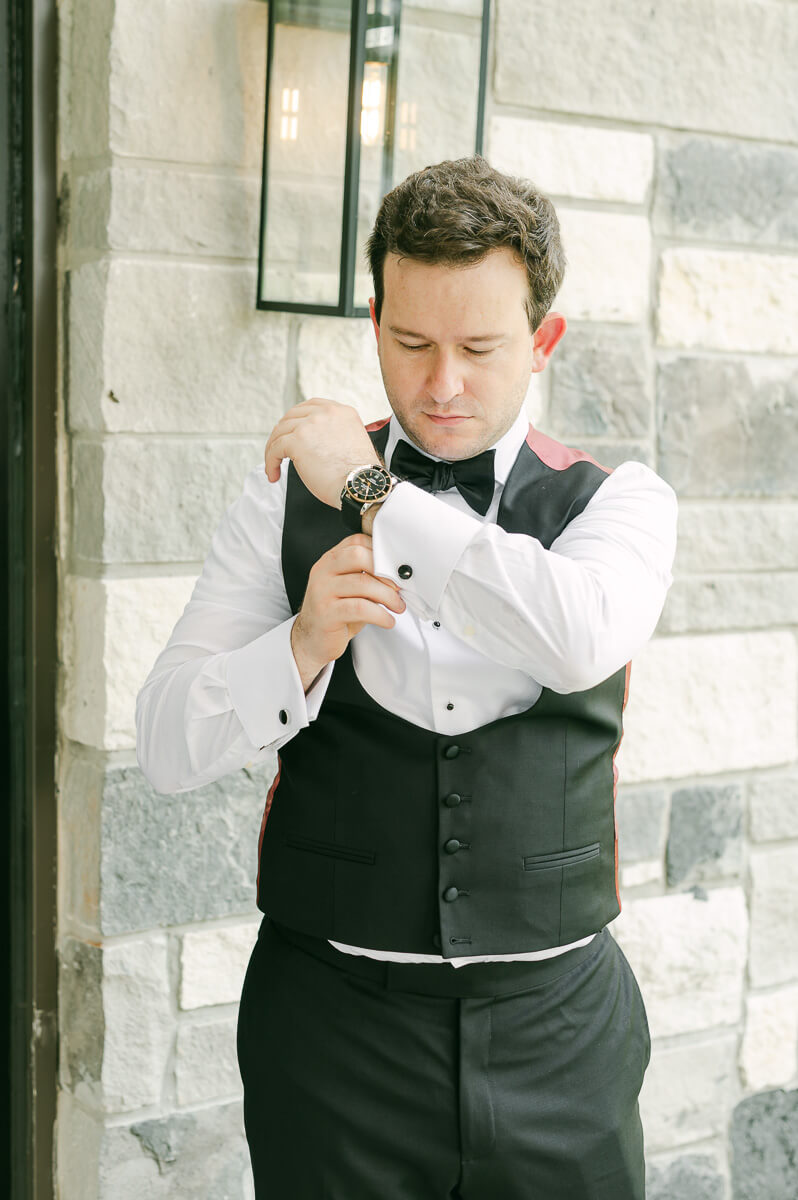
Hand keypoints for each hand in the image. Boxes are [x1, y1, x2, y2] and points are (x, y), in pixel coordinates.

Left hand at [264, 398, 379, 508]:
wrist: (360, 486)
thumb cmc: (358, 474)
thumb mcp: (352, 441)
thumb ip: (335, 433)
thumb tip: (313, 442)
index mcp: (342, 412)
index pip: (311, 407)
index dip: (297, 420)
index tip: (292, 433)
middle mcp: (326, 413)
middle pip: (292, 416)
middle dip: (282, 433)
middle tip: (278, 450)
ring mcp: (310, 425)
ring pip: (280, 432)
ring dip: (273, 449)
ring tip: (274, 466)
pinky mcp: (297, 441)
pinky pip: (275, 448)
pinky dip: (270, 462)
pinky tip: (273, 474)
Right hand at [290, 534, 404, 689]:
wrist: (312, 640)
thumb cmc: (337, 613)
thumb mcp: (353, 590)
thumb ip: (370, 577)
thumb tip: (399, 577)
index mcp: (330, 560)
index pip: (357, 541)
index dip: (381, 552)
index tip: (397, 569)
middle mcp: (323, 571)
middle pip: (358, 556)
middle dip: (385, 572)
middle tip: (399, 588)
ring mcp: (322, 591)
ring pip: (362, 583)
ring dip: (388, 596)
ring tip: (398, 606)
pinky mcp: (326, 613)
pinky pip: (360, 608)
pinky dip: (380, 615)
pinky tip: (388, 621)